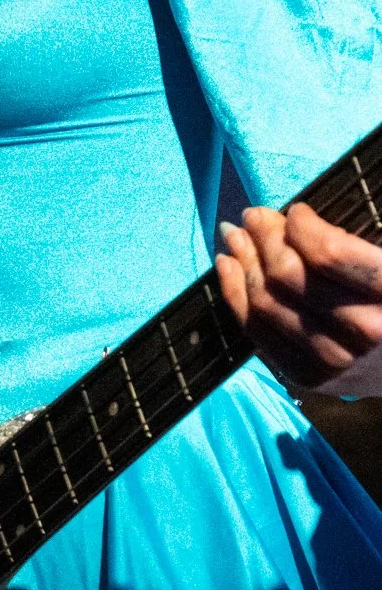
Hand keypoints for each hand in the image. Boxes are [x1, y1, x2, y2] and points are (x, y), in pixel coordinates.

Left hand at [215, 201, 381, 390]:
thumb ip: (353, 243)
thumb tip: (295, 220)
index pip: (327, 253)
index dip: (300, 225)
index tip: (296, 212)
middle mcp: (363, 332)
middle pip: (287, 274)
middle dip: (262, 235)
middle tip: (252, 215)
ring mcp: (334, 360)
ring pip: (265, 301)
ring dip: (241, 259)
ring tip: (233, 235)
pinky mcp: (310, 377)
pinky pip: (257, 331)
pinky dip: (234, 294)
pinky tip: (227, 267)